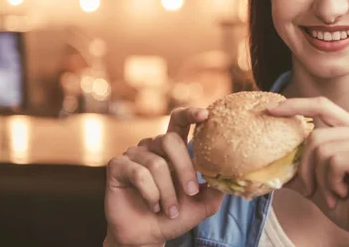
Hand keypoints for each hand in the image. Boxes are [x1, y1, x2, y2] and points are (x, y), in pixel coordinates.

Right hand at [104, 108, 223, 246]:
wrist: (147, 236)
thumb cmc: (174, 216)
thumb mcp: (202, 204)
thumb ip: (216, 188)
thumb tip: (231, 175)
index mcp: (172, 148)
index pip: (180, 121)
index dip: (191, 114)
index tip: (206, 114)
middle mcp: (152, 146)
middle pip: (170, 140)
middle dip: (184, 168)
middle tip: (191, 192)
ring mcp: (134, 154)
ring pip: (156, 163)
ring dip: (167, 192)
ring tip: (169, 210)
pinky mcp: (117, 166)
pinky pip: (139, 173)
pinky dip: (151, 194)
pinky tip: (153, 205)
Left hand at [268, 97, 348, 246]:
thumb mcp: (318, 184)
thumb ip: (299, 169)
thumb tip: (270, 163)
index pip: (322, 106)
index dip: (296, 105)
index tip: (271, 109)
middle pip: (316, 135)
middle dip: (305, 167)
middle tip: (312, 190)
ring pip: (323, 150)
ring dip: (320, 180)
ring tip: (333, 195)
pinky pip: (335, 162)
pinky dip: (331, 183)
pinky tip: (343, 194)